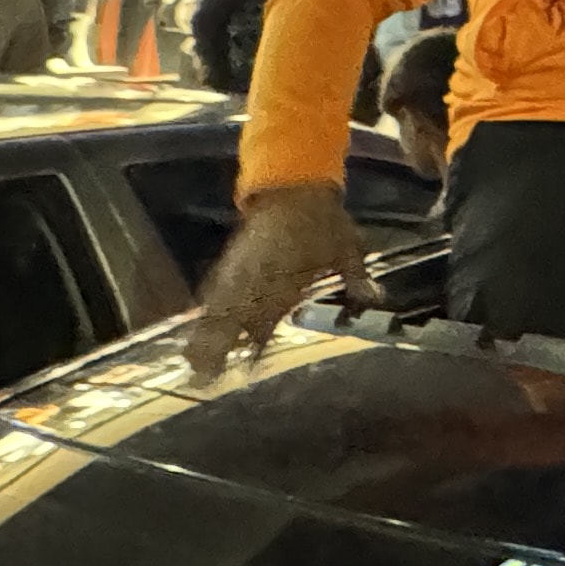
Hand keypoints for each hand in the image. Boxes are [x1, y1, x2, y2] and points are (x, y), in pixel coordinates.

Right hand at [184, 185, 375, 379]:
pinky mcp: (232, 259)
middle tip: (203, 377)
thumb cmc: (325, 223)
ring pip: (218, 306)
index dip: (256, 342)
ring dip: (205, 333)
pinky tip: (196, 323)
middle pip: (234, 318)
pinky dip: (205, 307)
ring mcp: (241, 269)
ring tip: (190, 362)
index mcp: (287, 280)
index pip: (268, 319)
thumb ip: (357, 278)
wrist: (295, 188)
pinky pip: (214, 287)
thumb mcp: (347, 249)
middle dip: (218, 347)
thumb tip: (375, 297)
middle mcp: (259, 278)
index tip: (246, 367)